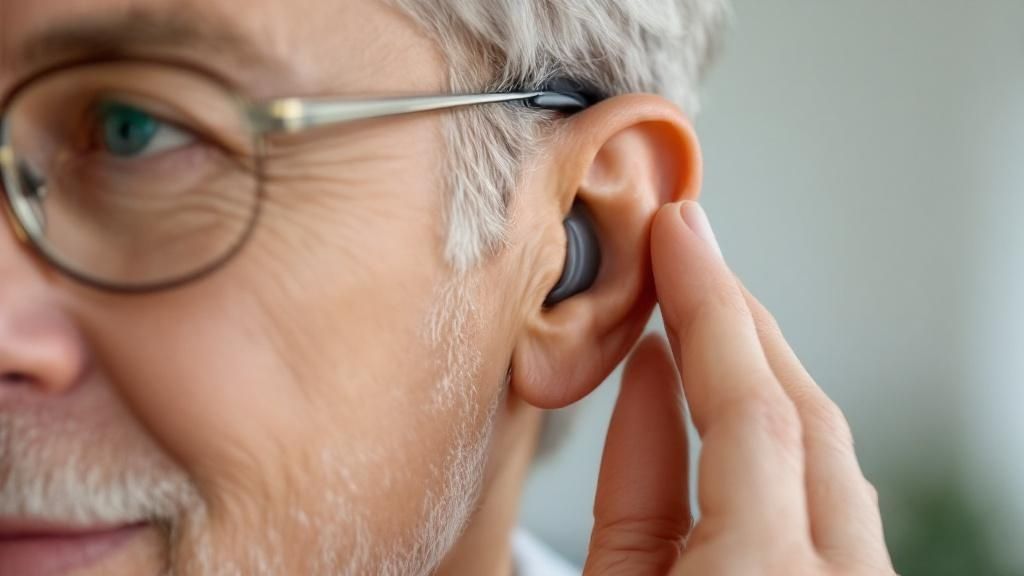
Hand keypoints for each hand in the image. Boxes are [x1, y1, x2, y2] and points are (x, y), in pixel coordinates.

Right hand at [583, 202, 895, 575]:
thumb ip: (632, 495)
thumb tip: (647, 373)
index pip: (750, 410)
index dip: (708, 305)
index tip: (675, 233)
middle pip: (802, 413)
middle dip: (736, 318)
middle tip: (683, 250)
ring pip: (822, 444)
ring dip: (755, 365)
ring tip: (696, 310)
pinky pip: (825, 490)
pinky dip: (768, 429)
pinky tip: (717, 393)